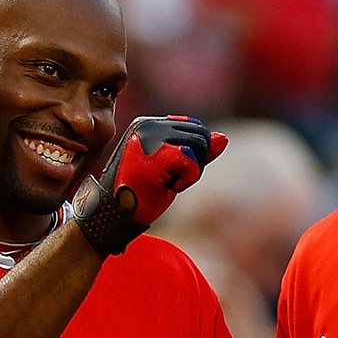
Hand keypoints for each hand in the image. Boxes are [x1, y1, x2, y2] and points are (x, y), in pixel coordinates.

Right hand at [74, 115, 226, 254]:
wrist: (114, 213)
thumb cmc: (140, 193)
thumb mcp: (171, 169)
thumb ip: (196, 151)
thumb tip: (223, 138)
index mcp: (148, 124)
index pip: (193, 128)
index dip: (192, 154)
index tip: (168, 171)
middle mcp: (149, 125)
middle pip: (201, 136)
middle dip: (193, 163)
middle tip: (167, 179)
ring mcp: (153, 137)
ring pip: (200, 148)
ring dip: (188, 173)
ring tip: (163, 181)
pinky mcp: (161, 153)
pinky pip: (193, 164)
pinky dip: (185, 181)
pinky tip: (163, 186)